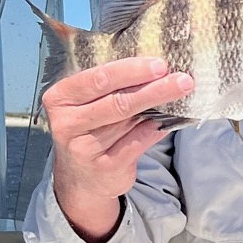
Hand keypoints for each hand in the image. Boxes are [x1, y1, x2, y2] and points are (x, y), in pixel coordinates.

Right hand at [45, 56, 194, 242]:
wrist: (81, 178)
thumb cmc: (90, 129)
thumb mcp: (88, 105)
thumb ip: (111, 87)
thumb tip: (155, 67)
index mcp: (60, 98)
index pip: (98, 79)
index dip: (131, 71)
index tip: (159, 64)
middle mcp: (67, 123)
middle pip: (117, 101)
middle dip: (153, 88)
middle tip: (182, 79)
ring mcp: (84, 148)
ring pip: (129, 121)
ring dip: (160, 105)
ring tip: (181, 92)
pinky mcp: (105, 167)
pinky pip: (139, 142)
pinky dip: (158, 128)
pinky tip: (171, 119)